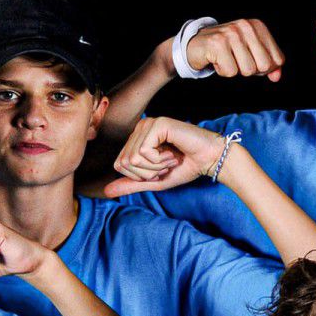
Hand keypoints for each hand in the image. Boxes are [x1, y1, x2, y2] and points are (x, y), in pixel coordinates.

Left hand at [105, 116, 229, 195]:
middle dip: (148, 172)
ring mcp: (148, 124)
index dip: (140, 175)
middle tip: (166, 164)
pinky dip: (160, 160)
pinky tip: (173, 152)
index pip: (120, 164)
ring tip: (171, 158)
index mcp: (137, 138)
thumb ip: (132, 184)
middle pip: (125, 162)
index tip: (160, 168)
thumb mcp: (154, 181)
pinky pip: (144, 152)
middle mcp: (140, 128)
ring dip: (155, 166)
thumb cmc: (185, 167)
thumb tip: (106, 192)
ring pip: (133, 158)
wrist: (209, 160)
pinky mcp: (157, 124)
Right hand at [184, 18, 284, 81]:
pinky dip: (223, 71)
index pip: (278, 59)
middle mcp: (246, 26)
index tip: (251, 60)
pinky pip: (230, 71)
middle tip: (237, 60)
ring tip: (226, 58)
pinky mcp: (218, 44)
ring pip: (247, 70)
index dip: (266, 68)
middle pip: (264, 66)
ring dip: (235, 70)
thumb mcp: (251, 54)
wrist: (195, 45)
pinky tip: (217, 59)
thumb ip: (268, 64)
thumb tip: (276, 77)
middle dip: (251, 70)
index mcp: (258, 26)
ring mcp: (232, 34)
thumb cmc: (225, 50)